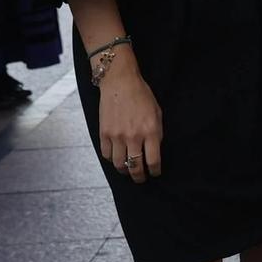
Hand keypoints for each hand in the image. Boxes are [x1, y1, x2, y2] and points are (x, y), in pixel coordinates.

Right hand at [97, 52, 162, 182]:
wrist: (120, 83)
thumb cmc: (142, 96)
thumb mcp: (157, 113)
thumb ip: (157, 133)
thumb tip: (154, 151)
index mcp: (151, 131)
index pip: (153, 160)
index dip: (155, 171)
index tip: (155, 173)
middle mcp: (134, 136)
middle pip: (135, 166)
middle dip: (139, 176)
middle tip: (141, 178)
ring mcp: (117, 136)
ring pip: (119, 164)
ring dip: (124, 170)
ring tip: (128, 170)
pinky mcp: (104, 133)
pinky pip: (106, 154)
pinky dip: (111, 159)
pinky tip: (116, 157)